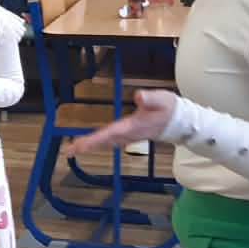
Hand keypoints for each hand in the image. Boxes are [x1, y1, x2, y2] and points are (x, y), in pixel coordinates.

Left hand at [61, 89, 178, 155]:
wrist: (180, 122)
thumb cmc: (170, 109)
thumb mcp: (162, 100)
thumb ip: (150, 98)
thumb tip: (139, 96)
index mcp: (133, 126)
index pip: (110, 133)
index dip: (95, 139)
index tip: (80, 144)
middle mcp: (129, 134)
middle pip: (104, 141)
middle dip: (87, 146)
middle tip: (69, 151)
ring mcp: (129, 137)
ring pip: (106, 142)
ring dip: (91, 145)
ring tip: (74, 149)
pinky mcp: (129, 135)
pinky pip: (110, 141)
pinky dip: (99, 142)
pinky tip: (91, 144)